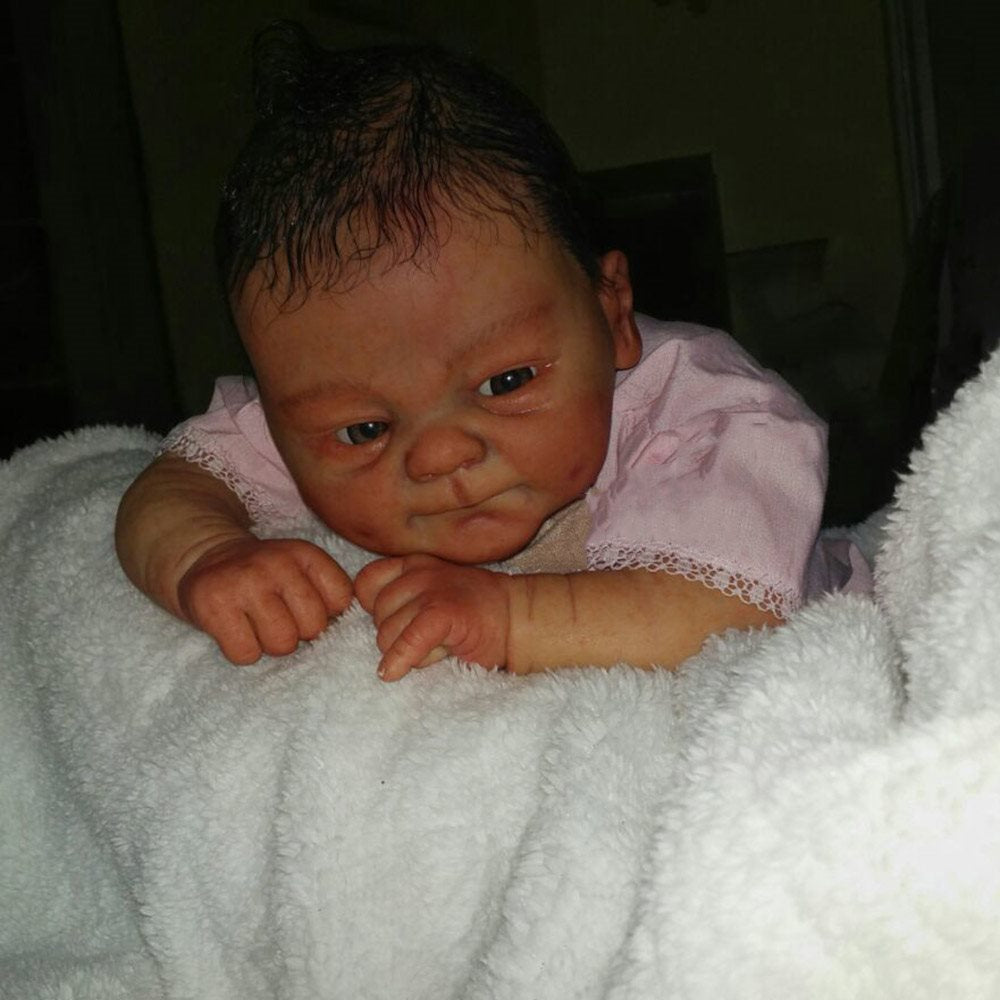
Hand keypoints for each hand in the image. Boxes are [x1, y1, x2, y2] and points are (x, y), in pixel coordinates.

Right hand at [177, 536, 352, 663]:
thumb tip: (339, 630)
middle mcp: (277, 563)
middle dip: (297, 632)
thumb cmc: (262, 575)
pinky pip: (246, 654)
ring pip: (281, 644)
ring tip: (256, 624)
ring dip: (269, 644)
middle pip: (313, 627)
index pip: (341, 601)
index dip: (325, 613)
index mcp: (305, 553)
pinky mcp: (214, 606)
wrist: (205, 557)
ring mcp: (244, 582)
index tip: (304, 607)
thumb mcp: (300, 568)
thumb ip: (326, 592)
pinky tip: (236, 630)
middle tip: (276, 618)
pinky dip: (242, 651)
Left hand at [354, 554, 512, 680]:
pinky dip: (399, 660)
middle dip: (394, 637)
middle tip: (426, 641)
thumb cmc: (476, 614)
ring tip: (438, 646)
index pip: (366, 583)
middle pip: (376, 616)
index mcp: (414, 564)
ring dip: (406, 652)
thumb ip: (402, 604)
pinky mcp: (443, 614)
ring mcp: (431, 590)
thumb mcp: (433, 596)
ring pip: (387, 634)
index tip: (395, 623)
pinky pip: (406, 641)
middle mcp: (418, 572)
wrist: (518, 619)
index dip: (373, 609)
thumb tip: (373, 632)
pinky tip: (395, 672)